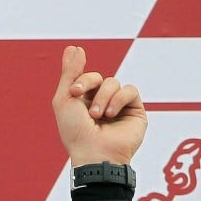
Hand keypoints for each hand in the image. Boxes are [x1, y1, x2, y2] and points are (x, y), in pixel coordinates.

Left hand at [52, 45, 146, 166]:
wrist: (93, 152)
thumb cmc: (75, 131)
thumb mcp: (65, 99)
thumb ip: (70, 73)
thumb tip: (74, 47)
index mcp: (82, 102)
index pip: (84, 77)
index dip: (80, 79)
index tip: (74, 91)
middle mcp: (100, 102)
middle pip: (98, 77)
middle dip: (89, 84)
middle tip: (81, 99)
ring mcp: (118, 106)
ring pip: (113, 82)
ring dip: (103, 97)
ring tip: (98, 116)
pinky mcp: (135, 110)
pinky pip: (130, 90)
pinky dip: (119, 99)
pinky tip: (111, 114)